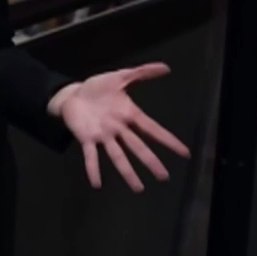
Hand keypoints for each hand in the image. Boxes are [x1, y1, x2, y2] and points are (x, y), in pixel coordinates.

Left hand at [50, 63, 189, 192]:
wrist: (72, 94)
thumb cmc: (97, 88)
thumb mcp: (120, 77)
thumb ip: (141, 73)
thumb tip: (166, 67)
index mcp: (128, 114)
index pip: (152, 129)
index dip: (168, 140)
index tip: (185, 153)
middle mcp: (119, 129)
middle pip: (138, 147)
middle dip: (150, 162)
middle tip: (164, 177)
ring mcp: (103, 135)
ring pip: (118, 156)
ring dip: (127, 172)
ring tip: (139, 189)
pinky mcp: (86, 138)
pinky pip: (91, 156)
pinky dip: (93, 169)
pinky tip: (97, 184)